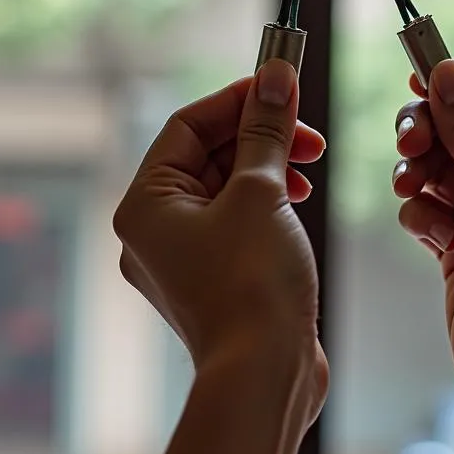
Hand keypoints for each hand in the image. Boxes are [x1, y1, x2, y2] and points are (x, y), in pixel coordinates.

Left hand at [113, 60, 328, 418]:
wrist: (266, 377)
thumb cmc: (252, 284)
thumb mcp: (262, 193)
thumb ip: (265, 130)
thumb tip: (274, 75)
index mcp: (145, 205)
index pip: (187, 126)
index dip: (237, 99)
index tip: (282, 84)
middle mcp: (154, 230)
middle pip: (206, 155)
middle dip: (259, 135)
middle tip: (307, 131)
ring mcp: (185, 258)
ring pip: (226, 187)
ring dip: (269, 167)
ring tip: (308, 167)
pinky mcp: (216, 278)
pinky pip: (237, 220)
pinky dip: (268, 202)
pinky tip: (298, 202)